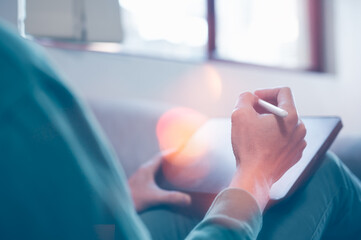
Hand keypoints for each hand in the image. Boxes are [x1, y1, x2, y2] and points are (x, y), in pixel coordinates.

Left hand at [128, 151, 191, 211]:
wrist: (117, 207)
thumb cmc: (134, 200)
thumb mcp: (155, 198)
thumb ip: (172, 198)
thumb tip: (188, 199)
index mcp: (147, 169)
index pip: (161, 156)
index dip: (172, 153)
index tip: (182, 150)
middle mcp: (143, 170)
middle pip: (158, 161)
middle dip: (170, 160)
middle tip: (182, 160)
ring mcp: (140, 177)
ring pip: (154, 168)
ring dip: (164, 168)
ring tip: (175, 170)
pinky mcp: (139, 184)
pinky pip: (152, 176)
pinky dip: (160, 176)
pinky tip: (164, 183)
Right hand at [230, 87, 305, 210]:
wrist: (255, 177)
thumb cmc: (248, 146)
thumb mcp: (239, 114)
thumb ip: (245, 98)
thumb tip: (250, 97)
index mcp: (291, 116)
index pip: (283, 92)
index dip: (266, 92)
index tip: (255, 99)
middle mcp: (300, 128)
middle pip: (284, 108)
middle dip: (266, 108)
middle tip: (251, 113)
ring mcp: (299, 143)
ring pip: (284, 124)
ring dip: (269, 123)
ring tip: (254, 131)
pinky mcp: (295, 155)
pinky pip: (285, 138)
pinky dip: (274, 136)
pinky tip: (260, 144)